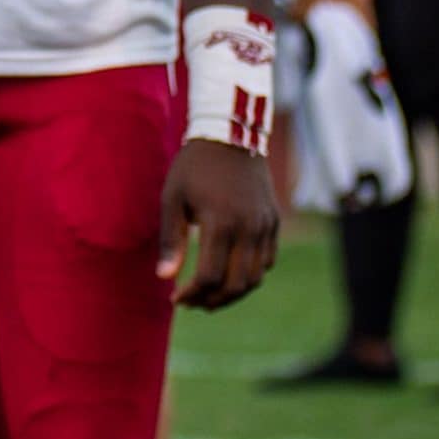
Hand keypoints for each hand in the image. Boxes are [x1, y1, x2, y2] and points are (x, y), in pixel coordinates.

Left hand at [158, 138, 279, 309]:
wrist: (230, 135)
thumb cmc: (193, 167)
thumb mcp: (172, 198)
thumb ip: (169, 240)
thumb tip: (164, 277)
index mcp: (220, 222)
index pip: (210, 276)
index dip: (192, 294)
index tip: (175, 298)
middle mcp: (248, 228)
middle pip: (236, 284)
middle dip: (212, 300)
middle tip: (192, 303)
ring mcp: (265, 226)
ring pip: (255, 278)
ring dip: (233, 293)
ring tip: (209, 296)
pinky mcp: (273, 222)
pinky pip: (267, 261)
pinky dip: (249, 275)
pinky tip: (229, 273)